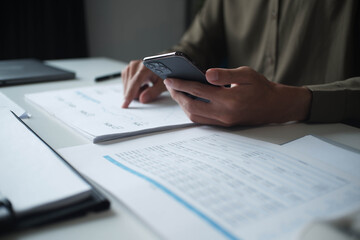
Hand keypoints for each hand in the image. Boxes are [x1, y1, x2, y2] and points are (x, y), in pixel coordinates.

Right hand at [121, 60, 166, 107]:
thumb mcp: (162, 85)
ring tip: (146, 85)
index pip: (136, 81)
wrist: (161, 68)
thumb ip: (153, 92)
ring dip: (135, 91)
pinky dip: (132, 88)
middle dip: (138, 93)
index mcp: (146, 66)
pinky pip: (126, 85)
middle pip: (130, 86)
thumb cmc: (163, 75)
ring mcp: (130, 67)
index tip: (125, 104)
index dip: (130, 93)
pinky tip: (141, 85)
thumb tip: (142, 99)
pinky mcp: (126, 70)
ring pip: (127, 87)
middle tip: (148, 88)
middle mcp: (136, 64)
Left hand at [164, 66, 310, 125]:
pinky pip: (202, 120)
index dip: (182, 84)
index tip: (170, 79)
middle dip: (178, 95)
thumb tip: (206, 74)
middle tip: (170, 85)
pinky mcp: (224, 125)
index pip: (198, 91)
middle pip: (192, 106)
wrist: (274, 106)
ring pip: (195, 116)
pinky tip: (189, 101)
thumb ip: (225, 74)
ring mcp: (223, 121)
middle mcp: (224, 113)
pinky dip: (192, 111)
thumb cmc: (261, 88)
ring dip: (183, 105)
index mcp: (229, 99)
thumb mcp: (246, 74)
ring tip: (177, 92)